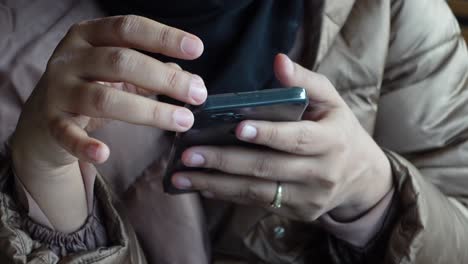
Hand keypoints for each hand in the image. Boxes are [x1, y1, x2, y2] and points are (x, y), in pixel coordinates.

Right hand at [10, 15, 205, 230]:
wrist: (42, 119)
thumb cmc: (90, 87)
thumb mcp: (118, 72)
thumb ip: (150, 72)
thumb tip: (190, 78)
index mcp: (88, 35)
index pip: (128, 28)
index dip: (163, 37)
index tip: (196, 49)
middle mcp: (69, 57)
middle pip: (121, 62)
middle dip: (165, 78)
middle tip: (198, 93)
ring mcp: (57, 90)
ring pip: (103, 98)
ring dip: (148, 112)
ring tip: (183, 121)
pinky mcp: (50, 122)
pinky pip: (67, 134)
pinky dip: (85, 145)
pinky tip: (105, 153)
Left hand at [172, 54, 391, 221]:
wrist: (360, 177)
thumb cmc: (339, 131)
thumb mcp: (332, 101)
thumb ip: (306, 81)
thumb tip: (278, 61)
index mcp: (331, 141)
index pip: (297, 138)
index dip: (268, 134)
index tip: (236, 128)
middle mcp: (321, 173)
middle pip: (268, 168)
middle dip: (225, 161)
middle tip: (189, 154)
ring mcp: (308, 197)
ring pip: (258, 192)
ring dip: (217, 184)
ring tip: (184, 176)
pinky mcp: (298, 212)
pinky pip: (258, 203)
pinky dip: (228, 195)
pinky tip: (203, 186)